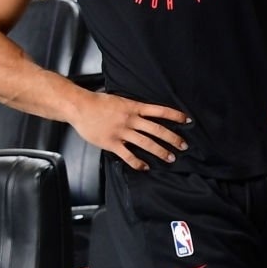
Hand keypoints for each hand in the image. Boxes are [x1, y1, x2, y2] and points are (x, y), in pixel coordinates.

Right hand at [72, 90, 190, 171]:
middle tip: (183, 146)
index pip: (159, 111)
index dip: (175, 116)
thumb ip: (133, 108)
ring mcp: (122, 132)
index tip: (187, 121)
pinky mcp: (112, 143)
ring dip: (160, 151)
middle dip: (172, 138)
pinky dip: (138, 163)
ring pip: (146, 143)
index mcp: (134, 107)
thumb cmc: (98, 102)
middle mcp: (131, 119)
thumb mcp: (121, 100)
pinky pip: (127, 155)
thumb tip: (146, 113)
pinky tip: (145, 167)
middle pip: (157, 130)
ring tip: (170, 157)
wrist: (80, 107)